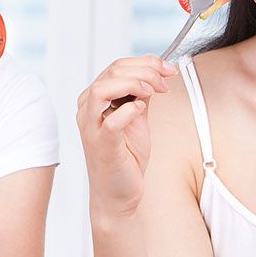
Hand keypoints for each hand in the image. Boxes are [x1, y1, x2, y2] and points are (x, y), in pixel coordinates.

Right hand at [75, 56, 177, 217]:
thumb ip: (140, 95)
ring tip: (153, 92)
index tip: (168, 68)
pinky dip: (128, 111)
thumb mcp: (136, 118)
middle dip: (145, 70)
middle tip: (166, 80)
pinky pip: (111, 121)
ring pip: (102, 90)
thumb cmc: (125, 157)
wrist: (118, 194)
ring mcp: (91, 128)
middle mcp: (87, 111)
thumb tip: (155, 73)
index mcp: (94, 100)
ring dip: (133, 84)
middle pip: (111, 73)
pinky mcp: (102, 145)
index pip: (115, 67)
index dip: (145, 62)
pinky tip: (141, 110)